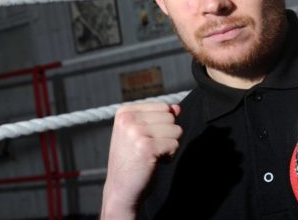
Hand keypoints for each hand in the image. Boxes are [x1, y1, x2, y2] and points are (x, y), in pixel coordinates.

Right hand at [101, 103, 181, 219]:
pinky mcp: (147, 147)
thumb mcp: (141, 133)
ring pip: (176, 130)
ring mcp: (136, 132)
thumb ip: (158, 117)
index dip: (161, 125)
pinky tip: (153, 163)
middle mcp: (128, 119)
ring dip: (168, 145)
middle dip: (166, 135)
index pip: (163, 107)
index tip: (144, 139)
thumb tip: (177, 108)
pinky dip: (169, 156)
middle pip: (171, 117)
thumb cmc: (132, 162)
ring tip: (150, 155)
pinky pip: (175, 144)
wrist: (120, 190)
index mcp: (125, 112)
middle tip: (148, 149)